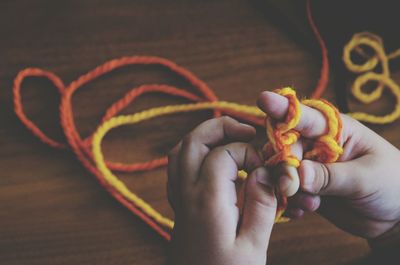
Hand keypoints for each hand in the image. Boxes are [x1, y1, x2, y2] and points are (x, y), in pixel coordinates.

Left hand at [167, 117, 276, 264]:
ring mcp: (177, 197)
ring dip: (204, 136)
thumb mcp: (253, 245)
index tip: (266, 168)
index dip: (248, 153)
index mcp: (207, 200)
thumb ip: (262, 203)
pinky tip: (212, 159)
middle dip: (221, 126)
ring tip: (230, 137)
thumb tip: (267, 170)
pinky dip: (192, 152)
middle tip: (247, 130)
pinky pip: (176, 166)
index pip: (224, 153)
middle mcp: (186, 192)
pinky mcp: (177, 204)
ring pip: (180, 149)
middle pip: (193, 140)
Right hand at [258, 91, 399, 238]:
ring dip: (286, 188)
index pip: (305, 116)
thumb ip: (331, 176)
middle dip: (283, 166)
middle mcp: (317, 144)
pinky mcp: (306, 188)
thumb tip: (298, 174)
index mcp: (335, 129)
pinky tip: (304, 211)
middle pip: (284, 146)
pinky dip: (289, 203)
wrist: (396, 217)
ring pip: (280, 170)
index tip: (263, 99)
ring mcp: (310, 167)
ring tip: (309, 204)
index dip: (282, 108)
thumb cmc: (392, 184)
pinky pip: (285, 192)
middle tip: (290, 187)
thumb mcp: (366, 178)